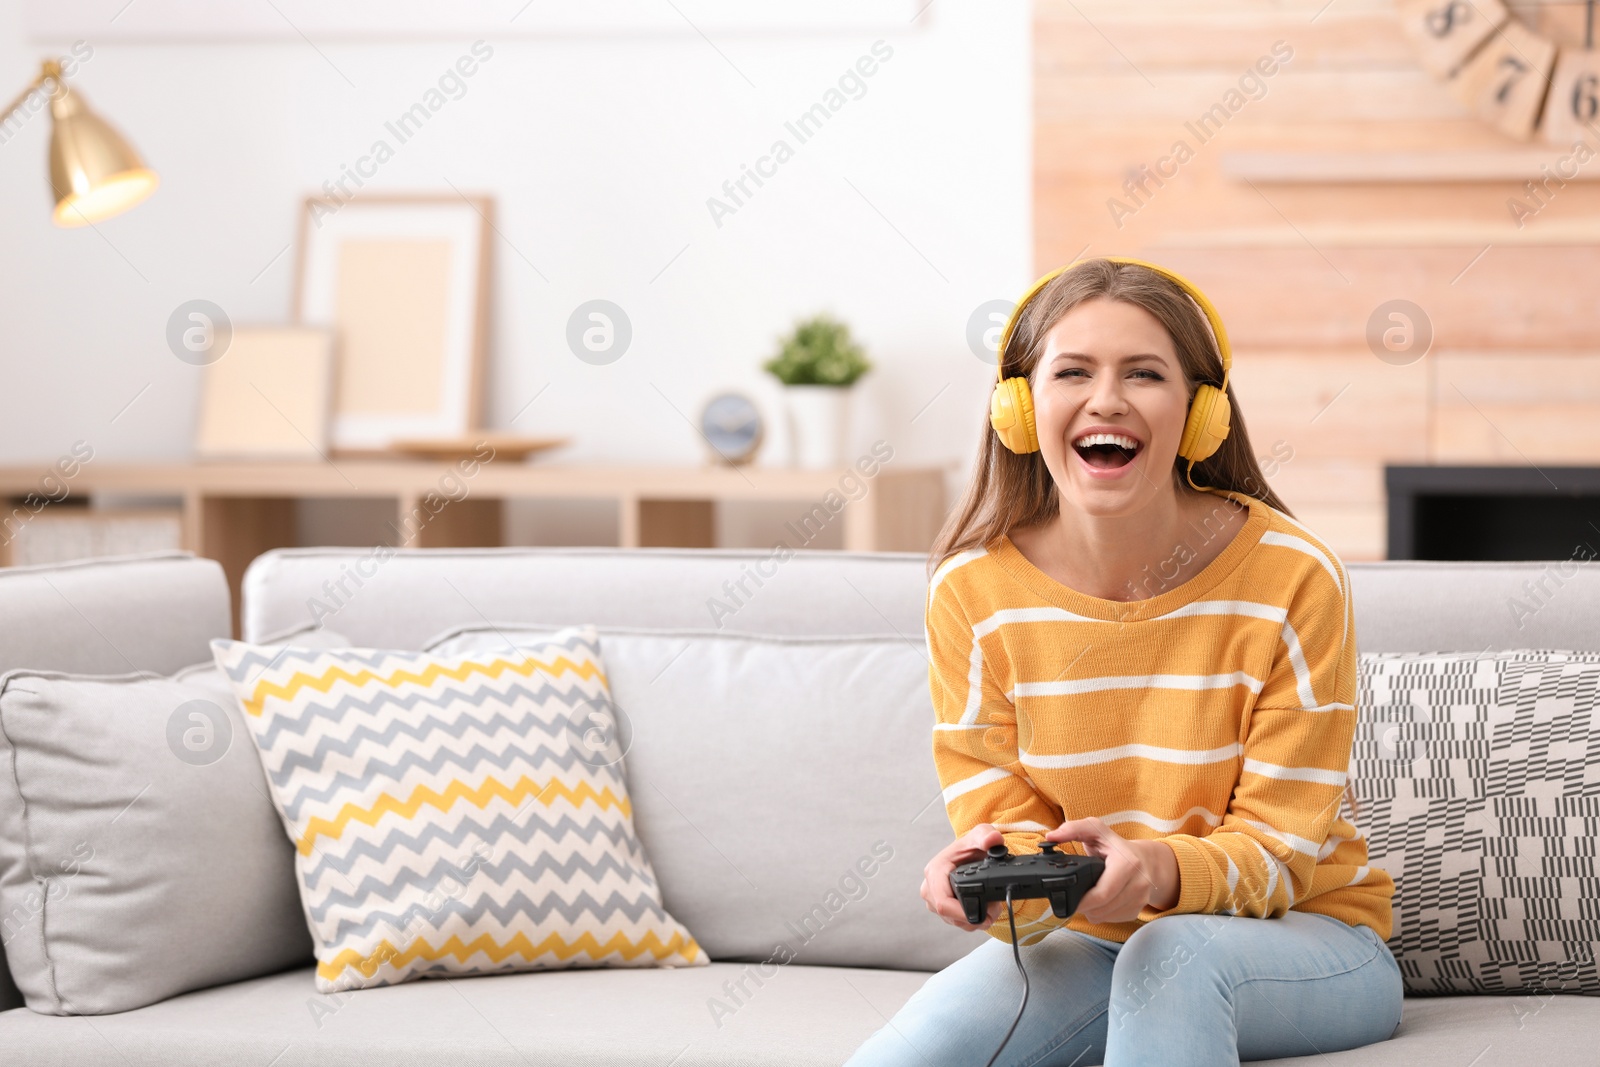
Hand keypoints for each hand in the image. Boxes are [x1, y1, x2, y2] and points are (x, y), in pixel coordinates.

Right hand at [921, 823, 1008, 930]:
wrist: (969, 854)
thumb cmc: (971, 847)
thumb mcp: (980, 836)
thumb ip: (987, 836)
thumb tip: (993, 840)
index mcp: (935, 870)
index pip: (942, 902)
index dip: (962, 913)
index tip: (981, 915)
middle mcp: (930, 886)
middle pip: (949, 915)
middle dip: (973, 918)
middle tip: (993, 910)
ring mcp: (934, 899)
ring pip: (954, 921)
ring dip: (974, 920)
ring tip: (990, 906)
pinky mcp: (940, 908)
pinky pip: (956, 922)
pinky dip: (971, 920)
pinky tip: (981, 909)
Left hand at [1047, 818, 1178, 924]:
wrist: (1146, 859)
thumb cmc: (1115, 845)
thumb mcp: (1096, 830)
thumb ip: (1073, 829)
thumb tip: (1051, 836)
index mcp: (1127, 862)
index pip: (1103, 893)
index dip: (1083, 900)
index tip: (1071, 899)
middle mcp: (1139, 882)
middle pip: (1103, 908)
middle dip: (1085, 908)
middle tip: (1075, 901)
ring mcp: (1141, 898)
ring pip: (1108, 916)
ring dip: (1093, 913)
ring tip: (1087, 900)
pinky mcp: (1139, 908)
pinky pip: (1115, 919)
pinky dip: (1104, 914)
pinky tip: (1100, 903)